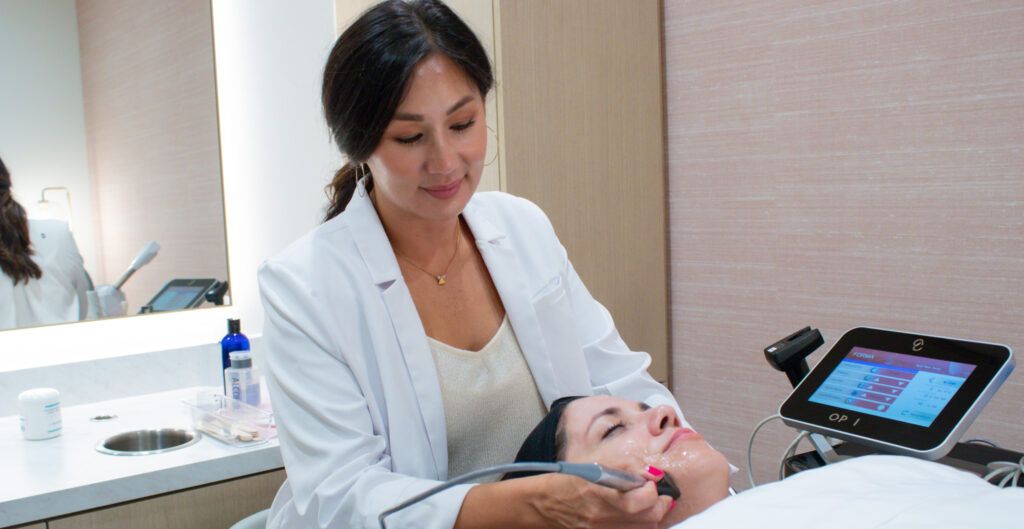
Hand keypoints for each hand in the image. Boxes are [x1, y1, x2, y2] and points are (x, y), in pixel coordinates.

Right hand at [524, 467, 674, 528]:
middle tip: (658, 493)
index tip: (651, 479)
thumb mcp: (594, 465)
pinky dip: (640, 525)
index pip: (642, 498)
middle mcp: (603, 517)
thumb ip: (625, 467)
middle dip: (661, 503)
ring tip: (649, 504)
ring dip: (653, 516)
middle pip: (650, 517)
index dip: (653, 488)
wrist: (543, 504)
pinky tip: (637, 516)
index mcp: (600, 494)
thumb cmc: (566, 481)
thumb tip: (651, 472)